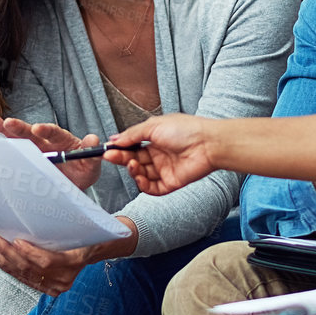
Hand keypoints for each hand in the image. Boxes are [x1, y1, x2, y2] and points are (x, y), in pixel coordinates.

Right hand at [0, 112, 100, 190]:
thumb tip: (94, 140)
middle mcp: (44, 141)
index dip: (46, 129)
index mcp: (61, 140)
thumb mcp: (91, 165)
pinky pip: (11, 151)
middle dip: (19, 127)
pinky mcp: (24, 158)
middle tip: (7, 122)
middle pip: (30, 132)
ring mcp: (32, 149)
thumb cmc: (83, 172)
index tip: (38, 128)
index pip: (54, 132)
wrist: (72, 184)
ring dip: (3, 129)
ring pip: (16, 138)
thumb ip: (92, 154)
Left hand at [0, 233, 92, 296]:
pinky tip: (1, 261)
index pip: (46, 261)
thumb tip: (39, 212)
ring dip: (6, 262)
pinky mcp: (50, 290)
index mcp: (74, 261)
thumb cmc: (84, 235)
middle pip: (31, 268)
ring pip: (25, 275)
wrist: (92, 250)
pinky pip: (26, 280)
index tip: (16, 241)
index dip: (29, 252)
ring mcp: (57, 286)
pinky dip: (11, 270)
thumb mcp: (78, 227)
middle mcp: (65, 278)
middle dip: (9, 254)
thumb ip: (60, 226)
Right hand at [103, 114, 217, 194]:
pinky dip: (143, 184)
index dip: (120, 148)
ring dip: (132, 170)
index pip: (132, 146)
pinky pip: (152, 188)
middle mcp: (159, 154)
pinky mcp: (171, 182)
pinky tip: (139, 176)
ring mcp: (165, 169)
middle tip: (110, 157)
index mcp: (155, 139)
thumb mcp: (153, 126)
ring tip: (132, 163)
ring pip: (141, 174)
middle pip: (134, 160)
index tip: (107, 149)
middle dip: (121, 159)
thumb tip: (115, 139)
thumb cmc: (186, 130)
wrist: (208, 143)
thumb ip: (132, 134)